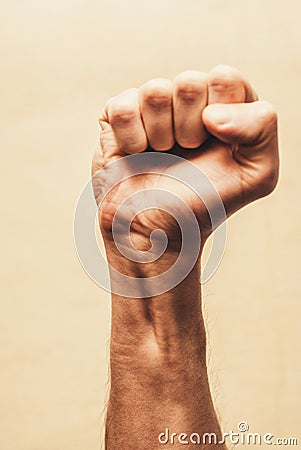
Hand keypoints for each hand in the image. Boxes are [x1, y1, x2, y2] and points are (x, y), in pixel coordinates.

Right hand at [93, 65, 278, 246]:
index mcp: (223, 105)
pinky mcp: (118, 117)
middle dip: (189, 130)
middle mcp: (188, 101)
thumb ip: (262, 127)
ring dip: (160, 136)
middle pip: (189, 83)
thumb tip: (212, 113)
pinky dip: (131, 140)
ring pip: (155, 91)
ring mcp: (151, 107)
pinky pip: (122, 108)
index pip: (226, 79)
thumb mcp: (257, 174)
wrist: (157, 231)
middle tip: (187, 153)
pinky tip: (136, 155)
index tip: (217, 147)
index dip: (222, 117)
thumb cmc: (204, 202)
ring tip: (161, 156)